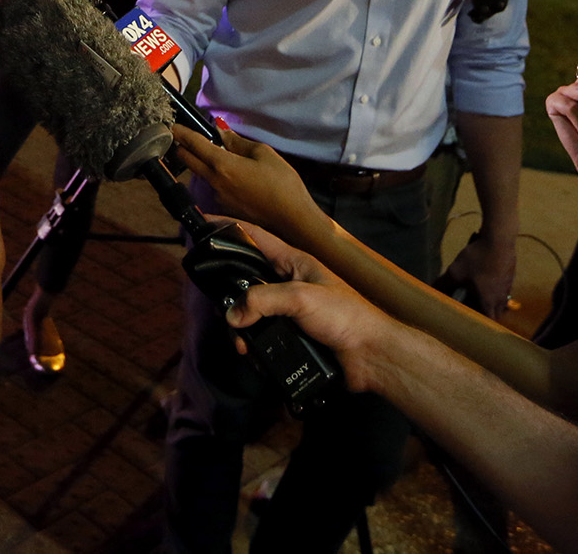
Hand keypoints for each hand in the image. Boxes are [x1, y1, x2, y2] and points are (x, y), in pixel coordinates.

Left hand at [168, 122, 327, 245]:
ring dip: (202, 164)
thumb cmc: (283, 185)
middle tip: (181, 138)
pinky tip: (234, 177)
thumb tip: (220, 130)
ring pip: (203, 175)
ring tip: (214, 154)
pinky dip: (217, 178)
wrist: (293, 221)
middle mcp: (215, 183)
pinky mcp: (226, 209)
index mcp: (223, 165)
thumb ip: (238, 142)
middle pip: (190, 161)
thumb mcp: (264, 154)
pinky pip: (216, 188)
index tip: (172, 127)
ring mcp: (219, 198)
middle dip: (183, 148)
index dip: (182, 134)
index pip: (195, 145)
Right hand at [226, 221, 400, 394]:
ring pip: (252, 312)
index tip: (206, 221)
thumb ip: (262, 299)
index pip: (256, 236)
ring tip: (241, 344)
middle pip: (248, 279)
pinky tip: (253, 355)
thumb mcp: (301, 298)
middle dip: (230, 293)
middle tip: (220, 307)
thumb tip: (232, 314)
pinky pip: (263, 337)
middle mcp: (289, 284)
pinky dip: (254, 346)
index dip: (230, 226)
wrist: (371, 357)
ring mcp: (290, 311)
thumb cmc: (347, 317)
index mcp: (295, 263)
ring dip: (242, 329)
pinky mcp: (292, 336)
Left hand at [440, 230, 515, 318]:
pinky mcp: (509, 276)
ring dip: (486, 295)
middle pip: (493, 312)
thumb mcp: (455, 272)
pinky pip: (500, 286)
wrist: (499, 239)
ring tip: (473, 285)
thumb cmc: (477, 259)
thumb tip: (431, 291)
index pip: (488, 323)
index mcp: (489, 302)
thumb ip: (443, 284)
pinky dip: (491, 283)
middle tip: (468, 303)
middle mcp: (501, 298)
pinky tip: (481, 271)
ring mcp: (507, 287)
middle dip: (481, 309)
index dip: (480, 324)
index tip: (469, 320)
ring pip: (497, 299)